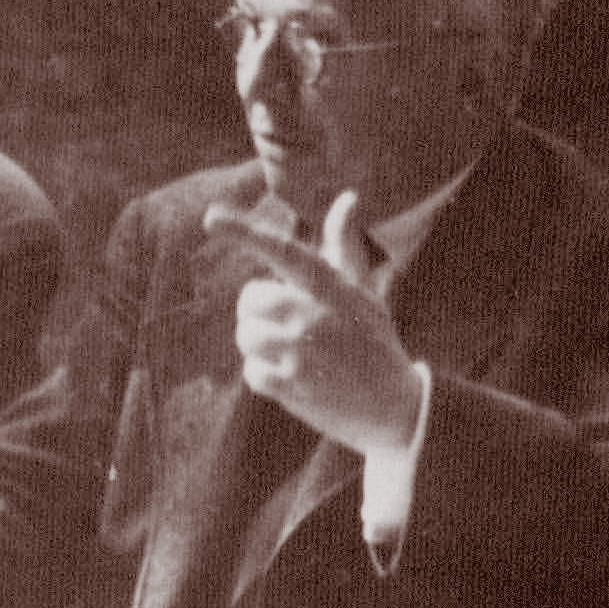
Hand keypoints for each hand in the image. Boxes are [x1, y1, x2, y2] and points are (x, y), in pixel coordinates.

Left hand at [204, 189, 422, 454]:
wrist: (397, 409)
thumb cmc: (375, 344)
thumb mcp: (364, 293)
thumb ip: (345, 247)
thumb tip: (348, 197)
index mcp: (333, 289)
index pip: (284, 251)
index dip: (246, 233)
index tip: (212, 219)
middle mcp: (316, 317)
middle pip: (251, 298)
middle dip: (259, 311)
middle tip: (287, 325)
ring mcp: (303, 354)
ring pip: (247, 335)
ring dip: (260, 345)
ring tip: (293, 354)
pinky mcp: (293, 388)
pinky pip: (251, 372)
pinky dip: (264, 376)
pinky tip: (292, 380)